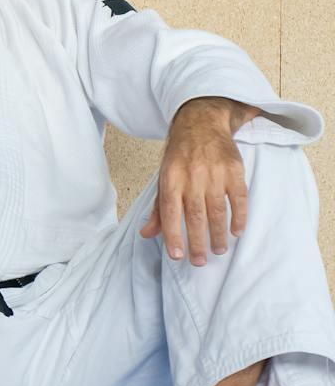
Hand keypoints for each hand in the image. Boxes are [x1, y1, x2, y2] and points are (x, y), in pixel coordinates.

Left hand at [141, 97, 256, 265]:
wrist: (201, 124)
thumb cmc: (179, 156)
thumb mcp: (163, 178)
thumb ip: (158, 208)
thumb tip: (146, 233)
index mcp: (170, 179)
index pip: (170, 213)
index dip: (173, 236)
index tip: (177, 256)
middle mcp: (192, 177)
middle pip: (195, 215)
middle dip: (197, 242)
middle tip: (199, 261)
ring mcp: (215, 173)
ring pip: (217, 210)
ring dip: (218, 234)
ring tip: (217, 251)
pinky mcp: (234, 171)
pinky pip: (239, 199)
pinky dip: (239, 217)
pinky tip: (236, 232)